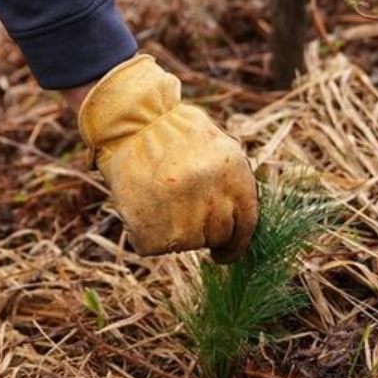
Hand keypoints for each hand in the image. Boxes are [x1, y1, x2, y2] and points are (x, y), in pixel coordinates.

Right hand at [77, 55, 258, 261]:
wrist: (132, 123)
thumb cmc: (172, 133)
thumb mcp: (216, 150)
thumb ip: (231, 186)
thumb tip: (237, 225)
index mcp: (235, 178)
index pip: (246, 226)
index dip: (234, 244)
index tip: (222, 253)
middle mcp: (214, 200)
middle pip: (216, 237)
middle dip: (201, 231)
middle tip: (179, 211)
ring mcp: (184, 218)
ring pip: (186, 243)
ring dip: (173, 230)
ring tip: (156, 198)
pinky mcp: (154, 231)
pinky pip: (154, 245)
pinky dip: (146, 234)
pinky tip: (140, 207)